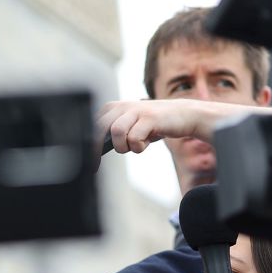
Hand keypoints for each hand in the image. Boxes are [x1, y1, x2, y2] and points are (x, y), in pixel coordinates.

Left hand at [96, 99, 223, 153]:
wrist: (183, 115)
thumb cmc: (153, 124)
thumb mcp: (130, 126)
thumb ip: (112, 134)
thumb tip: (95, 150)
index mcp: (114, 108)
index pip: (93, 125)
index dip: (89, 145)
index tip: (89, 163)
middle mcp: (122, 106)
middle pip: (99, 128)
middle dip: (95, 150)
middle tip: (95, 166)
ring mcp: (136, 110)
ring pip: (117, 132)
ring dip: (123, 146)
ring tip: (133, 146)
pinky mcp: (150, 117)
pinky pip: (135, 138)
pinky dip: (138, 147)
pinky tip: (146, 142)